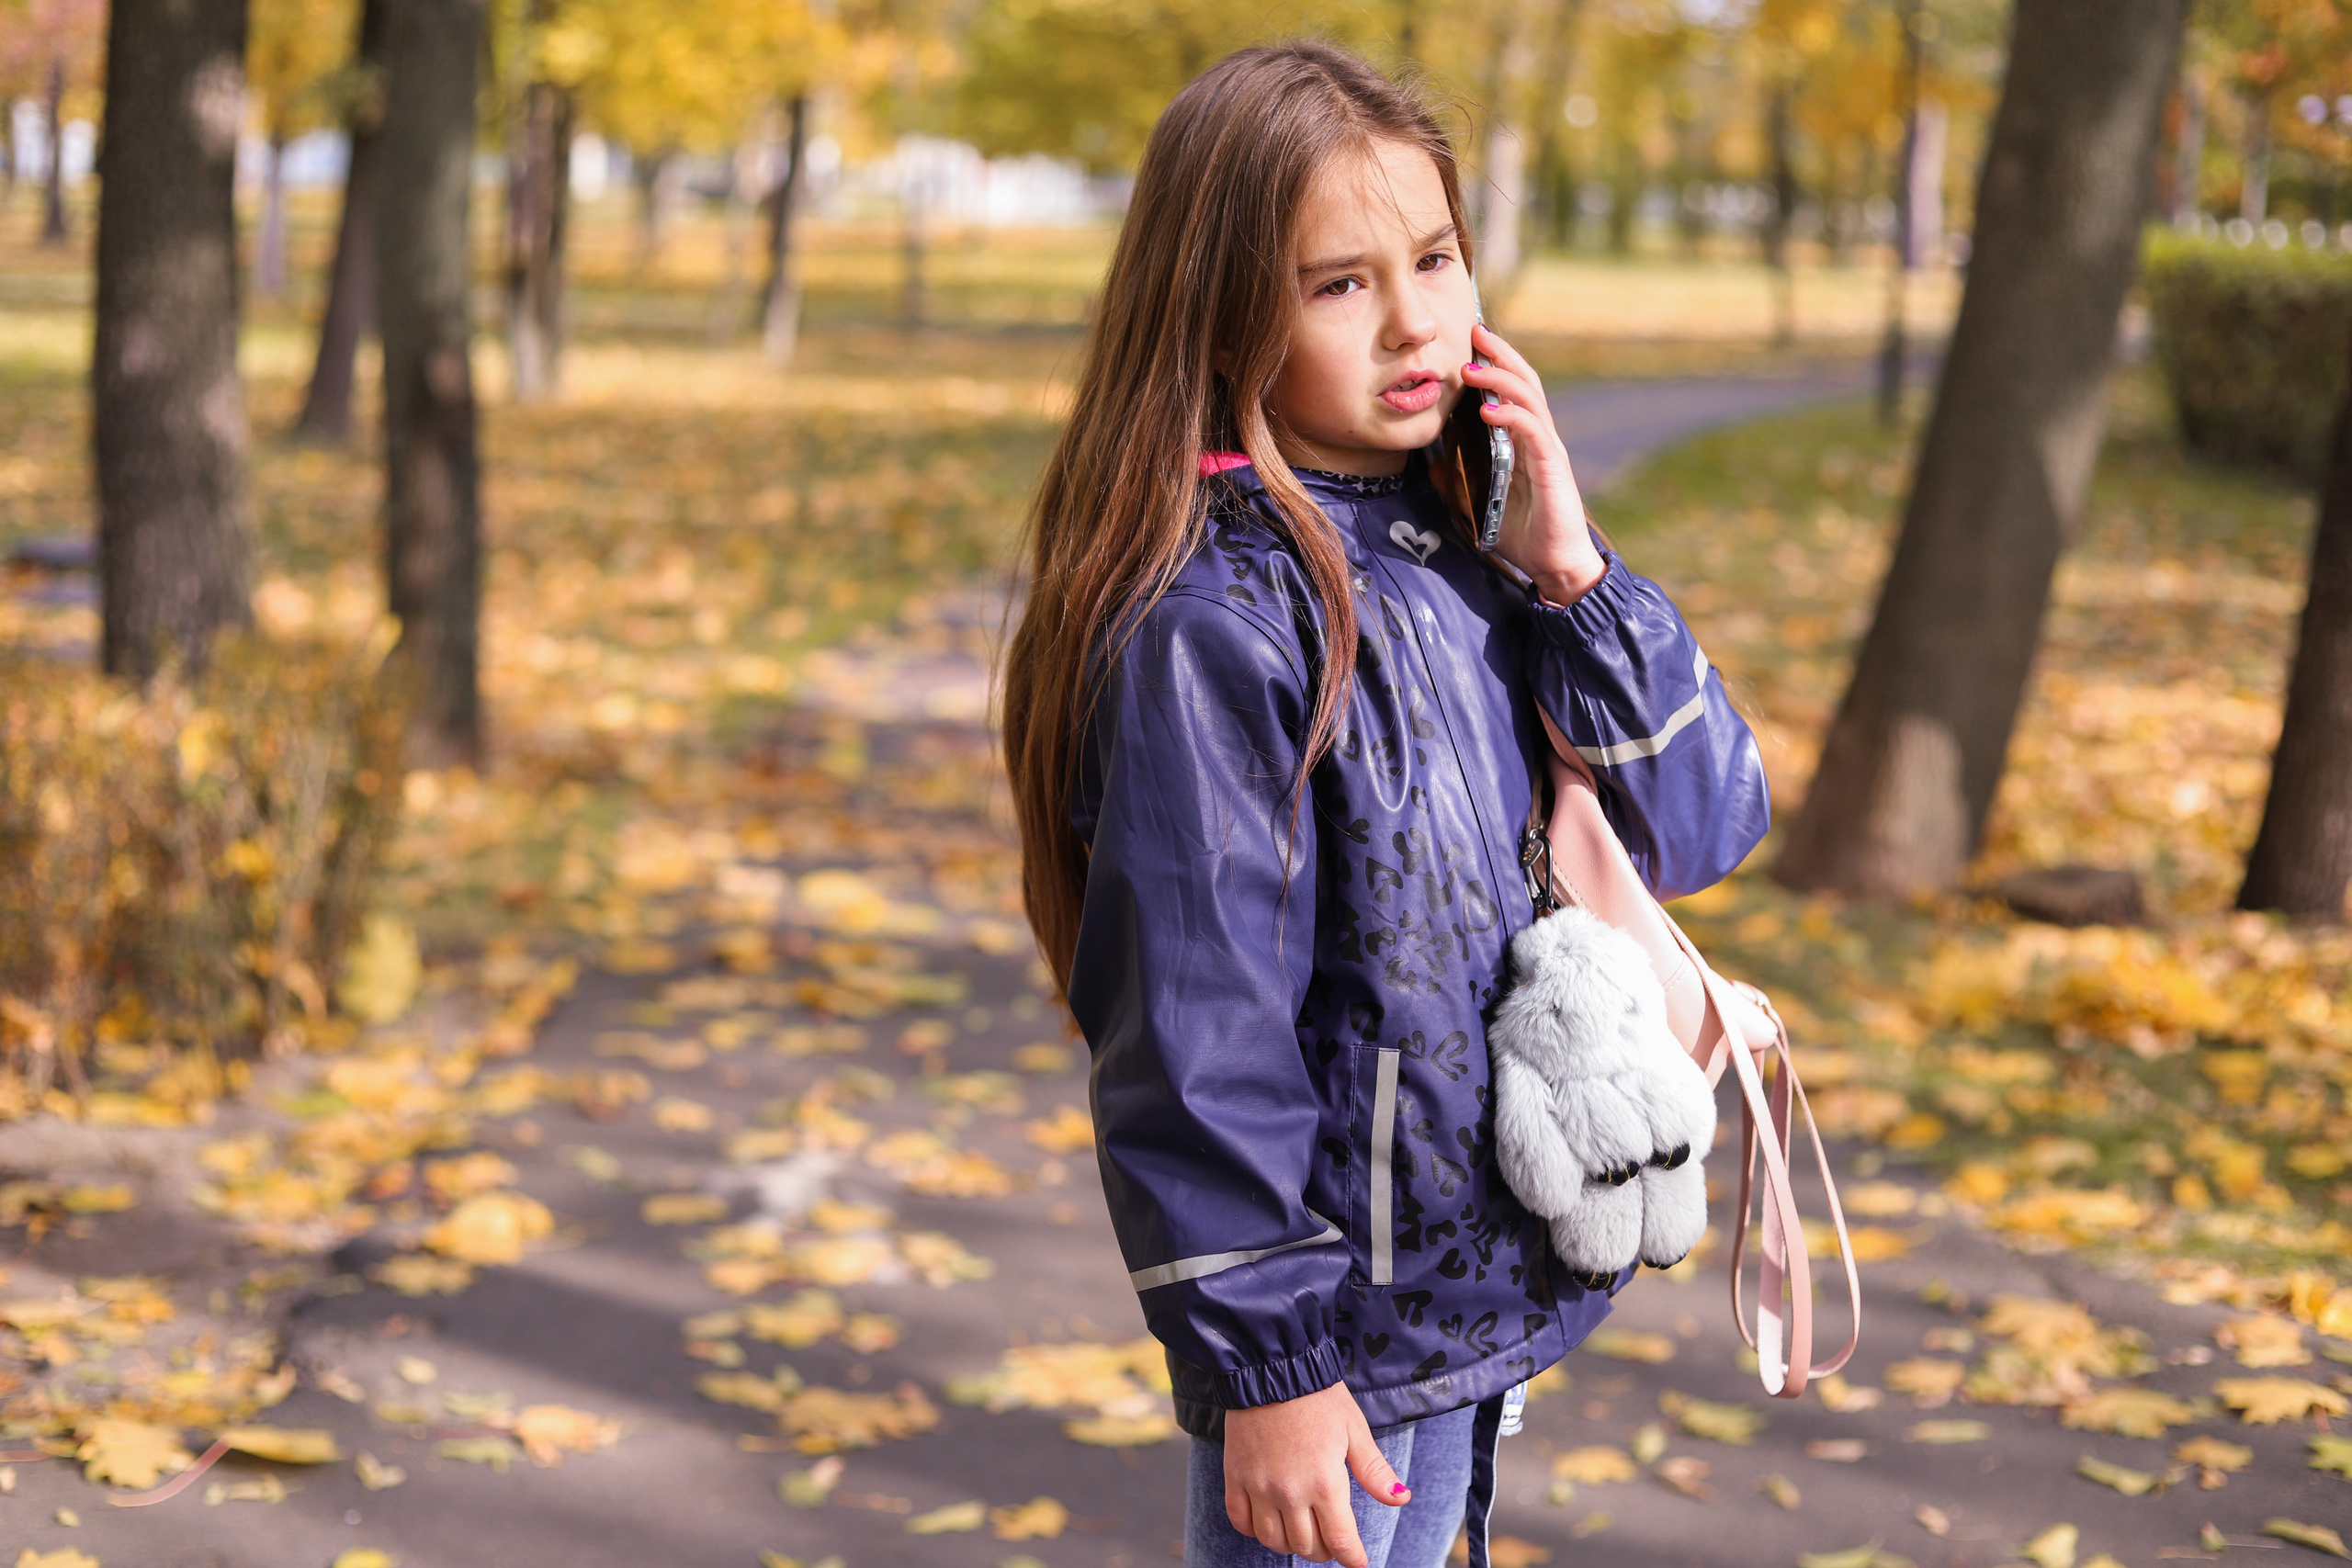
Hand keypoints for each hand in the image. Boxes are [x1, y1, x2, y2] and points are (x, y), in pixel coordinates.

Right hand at [1223, 1381, 1407, 1565]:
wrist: (1272, 1367)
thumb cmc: (1319, 1397)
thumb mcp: (1355, 1429)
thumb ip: (1375, 1470)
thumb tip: (1401, 1499)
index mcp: (1325, 1482)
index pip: (1340, 1540)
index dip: (1352, 1557)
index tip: (1357, 1560)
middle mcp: (1290, 1492)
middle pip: (1307, 1546)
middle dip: (1324, 1551)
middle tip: (1332, 1539)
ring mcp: (1258, 1486)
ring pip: (1273, 1540)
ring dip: (1290, 1544)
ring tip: (1302, 1531)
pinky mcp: (1235, 1476)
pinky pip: (1240, 1520)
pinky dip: (1254, 1529)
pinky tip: (1268, 1519)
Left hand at [1462, 322, 1606, 605]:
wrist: (1553, 565)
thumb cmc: (1521, 533)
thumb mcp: (1477, 503)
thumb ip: (1459, 481)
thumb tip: (1433, 466)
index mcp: (1521, 440)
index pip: (1510, 390)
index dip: (1492, 362)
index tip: (1467, 340)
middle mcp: (1537, 437)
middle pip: (1523, 380)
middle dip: (1499, 353)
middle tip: (1474, 330)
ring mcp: (1547, 448)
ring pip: (1529, 398)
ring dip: (1499, 378)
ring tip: (1470, 367)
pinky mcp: (1553, 466)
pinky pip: (1533, 431)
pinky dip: (1511, 416)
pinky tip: (1487, 410)